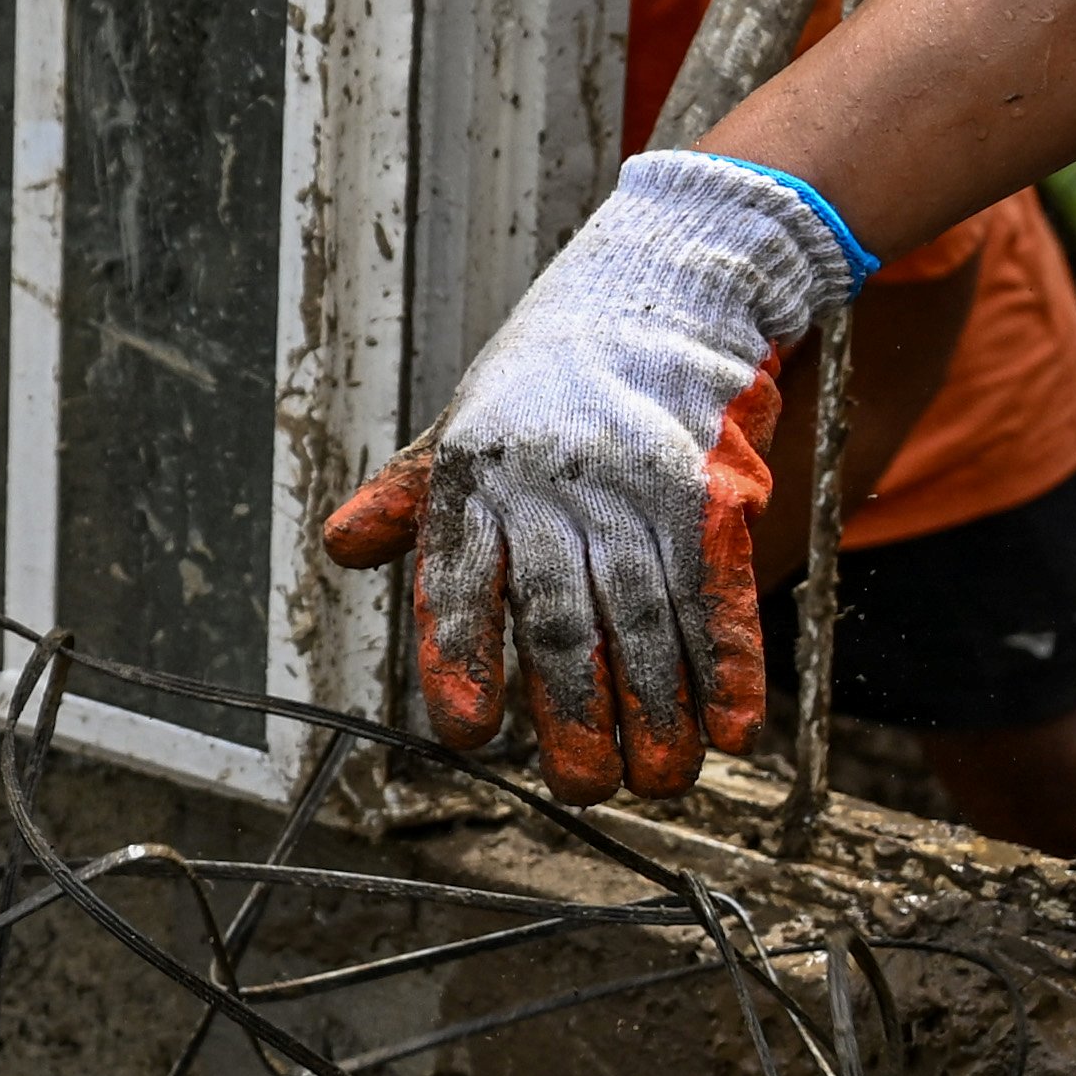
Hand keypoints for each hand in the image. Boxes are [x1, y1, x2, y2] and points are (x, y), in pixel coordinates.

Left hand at [319, 153, 869, 800]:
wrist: (664, 288)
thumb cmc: (551, 375)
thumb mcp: (464, 423)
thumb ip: (412, 498)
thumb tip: (343, 548)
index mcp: (478, 476)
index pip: (458, 579)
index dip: (460, 656)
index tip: (465, 729)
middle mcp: (553, 488)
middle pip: (563, 622)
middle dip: (574, 717)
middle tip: (581, 787)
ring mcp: (636, 491)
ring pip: (644, 623)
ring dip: (656, 713)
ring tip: (658, 780)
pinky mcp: (711, 493)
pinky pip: (718, 594)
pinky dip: (730, 667)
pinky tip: (733, 729)